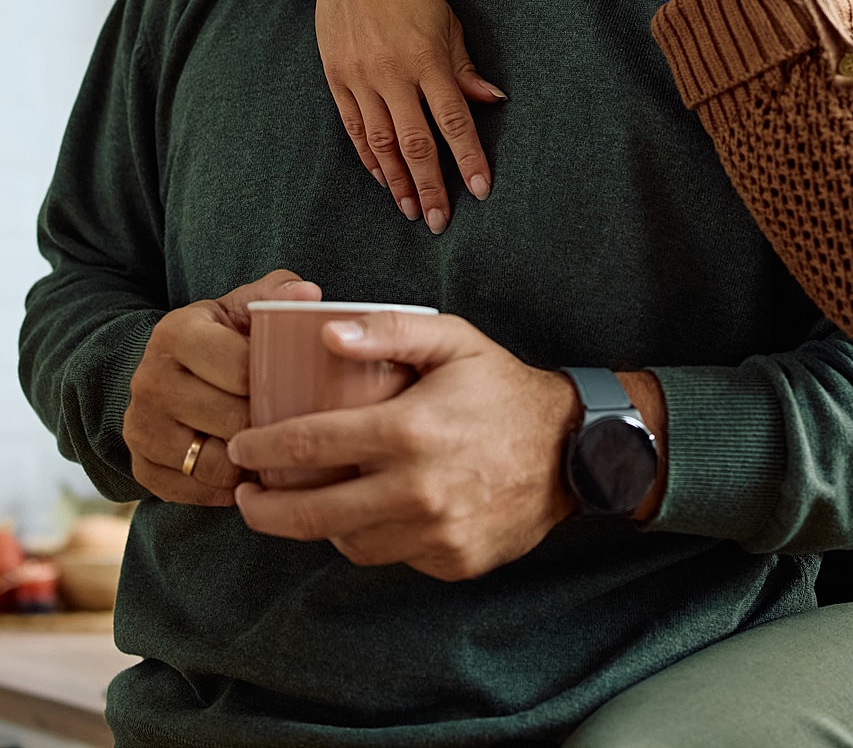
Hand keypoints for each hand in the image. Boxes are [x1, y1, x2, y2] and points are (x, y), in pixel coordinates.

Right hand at [123, 271, 321, 505]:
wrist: (171, 370)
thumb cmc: (224, 336)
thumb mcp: (244, 306)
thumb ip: (278, 294)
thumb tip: (310, 295)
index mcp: (176, 333)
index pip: (241, 370)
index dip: (278, 383)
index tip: (298, 385)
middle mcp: (148, 380)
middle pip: (231, 420)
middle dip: (269, 424)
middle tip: (295, 422)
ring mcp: (139, 427)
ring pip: (215, 463)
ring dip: (251, 461)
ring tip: (273, 446)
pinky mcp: (139, 466)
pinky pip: (196, 492)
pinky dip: (227, 487)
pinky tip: (246, 467)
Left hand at [228, 312, 577, 579]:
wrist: (571, 449)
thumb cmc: (503, 388)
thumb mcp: (454, 341)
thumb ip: (389, 330)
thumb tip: (327, 332)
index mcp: (410, 430)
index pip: (311, 445)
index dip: (264, 449)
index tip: (241, 448)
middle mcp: (418, 490)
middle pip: (313, 514)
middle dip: (265, 508)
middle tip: (246, 495)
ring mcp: (436, 533)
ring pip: (349, 543)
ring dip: (317, 526)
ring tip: (302, 505)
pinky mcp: (452, 562)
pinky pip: (391, 556)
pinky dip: (372, 537)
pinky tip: (368, 514)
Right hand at [282, 0, 504, 233]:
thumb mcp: (446, 20)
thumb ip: (464, 67)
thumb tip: (490, 102)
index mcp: (427, 57)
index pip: (454, 119)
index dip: (469, 157)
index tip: (481, 189)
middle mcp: (392, 72)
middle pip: (416, 142)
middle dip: (432, 186)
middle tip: (441, 221)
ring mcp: (360, 78)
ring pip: (381, 143)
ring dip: (398, 182)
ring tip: (411, 210)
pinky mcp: (336, 78)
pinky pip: (355, 128)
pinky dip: (369, 158)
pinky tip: (382, 179)